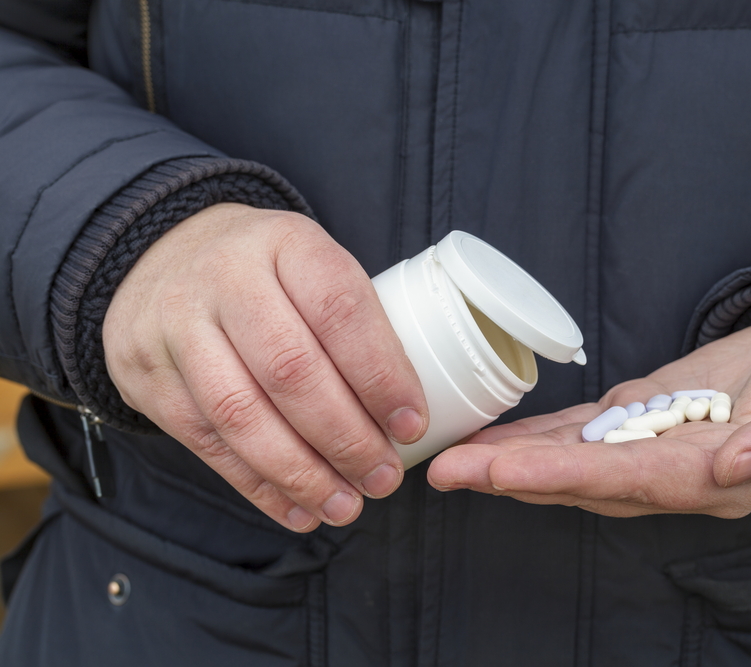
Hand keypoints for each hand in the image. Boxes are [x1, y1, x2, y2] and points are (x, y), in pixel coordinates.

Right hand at [103, 203, 427, 531]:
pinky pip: (205, 442)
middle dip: (345, 437)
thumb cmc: (266, 273)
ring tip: (344, 506)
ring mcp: (176, 325)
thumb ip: (355, 323)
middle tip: (383, 479)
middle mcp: (225, 277)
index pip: (340, 310)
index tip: (412, 426)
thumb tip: (406, 415)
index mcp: (286, 243)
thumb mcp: (312, 266)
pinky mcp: (146, 375)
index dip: (381, 375)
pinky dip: (258, 485)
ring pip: (241, 413)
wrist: (161, 257)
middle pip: (290, 369)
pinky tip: (298, 510)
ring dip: (301, 473)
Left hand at [426, 306, 750, 518]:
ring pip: (578, 461)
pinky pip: (592, 432)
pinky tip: (502, 436)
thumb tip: (731, 467)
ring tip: (454, 456)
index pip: (630, 482)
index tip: (500, 474)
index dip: (563, 477)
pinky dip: (543, 434)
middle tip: (444, 469)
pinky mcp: (658, 415)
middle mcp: (683, 472)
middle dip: (513, 476)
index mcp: (725, 473)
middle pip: (586, 481)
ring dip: (515, 460)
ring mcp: (665, 447)